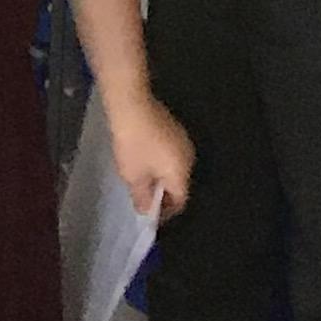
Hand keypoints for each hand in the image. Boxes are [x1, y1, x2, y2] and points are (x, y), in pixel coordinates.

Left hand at [109, 94, 192, 219]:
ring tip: (141, 178)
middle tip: (144, 197)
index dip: (166, 212)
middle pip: (179, 183)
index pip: (180, 200)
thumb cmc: (133, 145)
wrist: (132, 105)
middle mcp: (188, 157)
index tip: (151, 215)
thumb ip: (142, 197)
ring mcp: (183, 140)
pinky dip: (160, 161)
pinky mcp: (174, 127)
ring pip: (175, 167)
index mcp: (182, 173)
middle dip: (163, 193)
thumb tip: (146, 210)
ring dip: (161, 176)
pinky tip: (143, 158)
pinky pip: (170, 152)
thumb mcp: (133, 176)